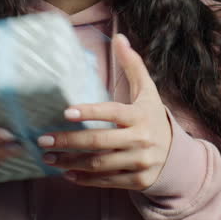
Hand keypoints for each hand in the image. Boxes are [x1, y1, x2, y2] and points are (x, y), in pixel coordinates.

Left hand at [37, 34, 172, 190]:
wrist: (177, 155)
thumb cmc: (152, 117)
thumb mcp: (148, 91)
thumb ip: (132, 65)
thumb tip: (119, 37)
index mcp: (141, 116)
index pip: (112, 113)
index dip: (89, 113)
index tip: (65, 112)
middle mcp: (142, 140)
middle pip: (100, 142)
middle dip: (69, 141)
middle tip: (43, 140)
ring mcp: (140, 162)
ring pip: (100, 164)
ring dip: (71, 162)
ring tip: (48, 158)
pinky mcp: (137, 181)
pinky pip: (107, 181)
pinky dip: (85, 180)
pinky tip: (66, 174)